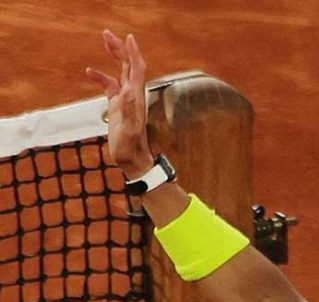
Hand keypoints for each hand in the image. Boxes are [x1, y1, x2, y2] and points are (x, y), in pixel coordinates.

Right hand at [85, 30, 153, 178]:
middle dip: (120, 49)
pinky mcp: (117, 105)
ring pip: (120, 72)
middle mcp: (132, 95)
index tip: (128, 38)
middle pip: (129, 66)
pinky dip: (101, 77)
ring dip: (113, 56)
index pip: (137, 69)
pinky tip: (89, 72)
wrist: (132, 159)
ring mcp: (125, 99)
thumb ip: (128, 110)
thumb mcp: (128, 128)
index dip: (133, 53)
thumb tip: (127, 92)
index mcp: (136, 97)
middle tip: (107, 34)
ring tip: (104, 41)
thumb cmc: (130, 146)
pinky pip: (109, 86)